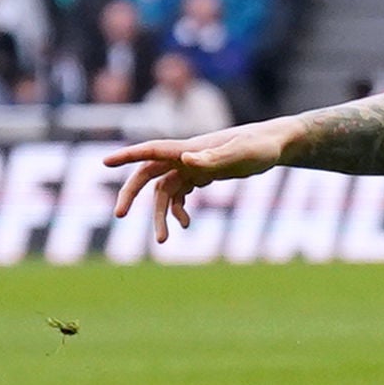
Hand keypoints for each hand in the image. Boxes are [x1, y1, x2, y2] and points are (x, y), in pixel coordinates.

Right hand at [103, 123, 289, 242]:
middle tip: (119, 214)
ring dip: (161, 214)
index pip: (152, 151)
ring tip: (163, 240)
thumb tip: (185, 158)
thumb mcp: (241, 153)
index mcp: (190, 148)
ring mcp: (193, 166)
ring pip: (165, 191)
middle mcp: (186, 157)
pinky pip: (180, 194)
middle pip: (148, 174)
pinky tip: (186, 225)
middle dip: (132, 194)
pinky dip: (178, 210)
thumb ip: (214, 157)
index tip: (105, 162)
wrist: (278, 144)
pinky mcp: (202, 175)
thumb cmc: (261, 146)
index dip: (127, 156)